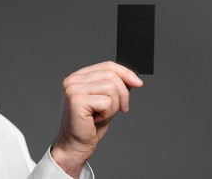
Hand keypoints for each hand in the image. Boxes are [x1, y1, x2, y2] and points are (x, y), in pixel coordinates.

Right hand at [51, 61, 142, 176]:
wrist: (75, 145)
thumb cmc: (89, 125)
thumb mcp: (105, 101)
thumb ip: (113, 87)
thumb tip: (132, 78)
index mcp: (78, 77)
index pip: (107, 65)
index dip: (125, 73)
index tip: (138, 83)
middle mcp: (73, 80)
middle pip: (110, 75)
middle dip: (123, 93)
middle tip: (122, 109)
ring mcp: (73, 89)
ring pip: (110, 87)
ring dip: (113, 105)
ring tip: (102, 115)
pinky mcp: (77, 101)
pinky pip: (106, 101)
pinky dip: (107, 114)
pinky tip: (96, 120)